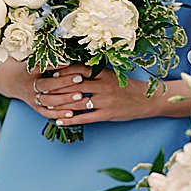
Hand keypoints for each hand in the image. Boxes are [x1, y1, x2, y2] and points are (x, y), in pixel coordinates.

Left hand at [31, 64, 164, 124]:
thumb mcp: (113, 75)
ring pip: (77, 102)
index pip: (78, 70)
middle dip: (56, 88)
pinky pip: (85, 117)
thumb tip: (75, 71)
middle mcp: (103, 85)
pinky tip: (60, 120)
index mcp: (104, 73)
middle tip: (41, 90)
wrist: (148, 99)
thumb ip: (96, 73)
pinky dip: (70, 119)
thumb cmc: (128, 87)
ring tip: (45, 105)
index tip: (50, 74)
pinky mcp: (107, 114)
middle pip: (74, 86)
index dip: (62, 72)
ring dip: (59, 104)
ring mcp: (105, 101)